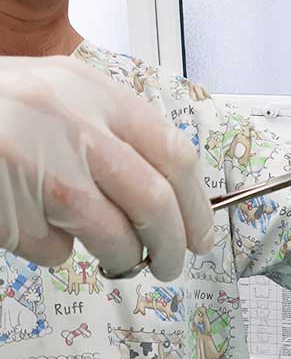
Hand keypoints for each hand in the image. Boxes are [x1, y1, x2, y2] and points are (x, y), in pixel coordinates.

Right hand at [0, 56, 214, 279]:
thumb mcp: (60, 101)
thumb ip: (111, 137)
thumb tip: (169, 197)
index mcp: (93, 93)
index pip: (175, 156)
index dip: (198, 206)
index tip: (203, 235)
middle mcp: (73, 126)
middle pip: (154, 204)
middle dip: (172, 247)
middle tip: (171, 265)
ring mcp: (42, 169)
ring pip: (114, 238)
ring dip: (120, 258)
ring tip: (112, 257)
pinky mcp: (13, 210)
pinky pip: (55, 251)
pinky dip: (54, 251)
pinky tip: (33, 224)